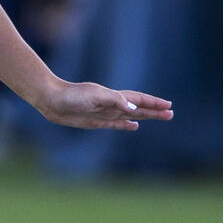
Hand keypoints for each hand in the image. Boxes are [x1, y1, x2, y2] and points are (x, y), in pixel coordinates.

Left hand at [37, 81, 173, 130]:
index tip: (168, 105)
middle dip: (154, 111)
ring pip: (130, 116)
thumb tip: (134, 108)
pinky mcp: (95, 121)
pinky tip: (134, 126)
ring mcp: (104, 113)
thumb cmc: (72, 95)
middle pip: (138, 108)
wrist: (51, 100)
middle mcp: (111, 104)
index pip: (139, 99)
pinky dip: (126, 125)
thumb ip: (115, 100)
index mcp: (113, 96)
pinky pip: (116, 124)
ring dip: (144, 117)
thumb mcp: (95, 95)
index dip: (153, 103)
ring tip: (159, 118)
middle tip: (170, 114)